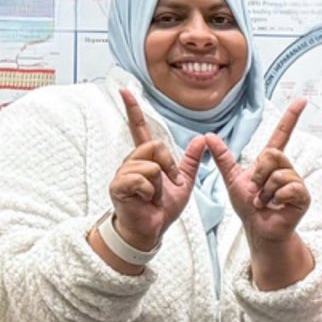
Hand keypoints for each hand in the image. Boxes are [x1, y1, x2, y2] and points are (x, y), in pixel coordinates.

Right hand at [108, 88, 208, 251]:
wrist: (151, 230)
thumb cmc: (161, 208)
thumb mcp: (184, 183)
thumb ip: (192, 161)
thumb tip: (202, 139)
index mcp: (145, 158)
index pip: (139, 128)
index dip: (134, 109)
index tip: (126, 91)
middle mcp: (132, 161)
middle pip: (155, 146)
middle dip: (169, 166)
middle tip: (170, 184)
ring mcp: (123, 173)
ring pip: (150, 165)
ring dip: (159, 184)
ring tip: (153, 196)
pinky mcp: (119, 186)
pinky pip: (141, 179)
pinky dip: (149, 192)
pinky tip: (145, 200)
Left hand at [208, 99, 310, 246]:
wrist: (258, 229)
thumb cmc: (248, 207)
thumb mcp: (232, 179)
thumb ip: (222, 158)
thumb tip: (208, 136)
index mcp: (272, 162)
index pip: (282, 134)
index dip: (291, 117)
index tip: (302, 101)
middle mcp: (286, 168)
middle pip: (272, 154)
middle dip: (259, 173)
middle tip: (255, 190)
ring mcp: (296, 182)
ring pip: (278, 173)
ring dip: (265, 190)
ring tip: (264, 201)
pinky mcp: (302, 195)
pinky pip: (288, 187)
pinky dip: (275, 198)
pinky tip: (275, 206)